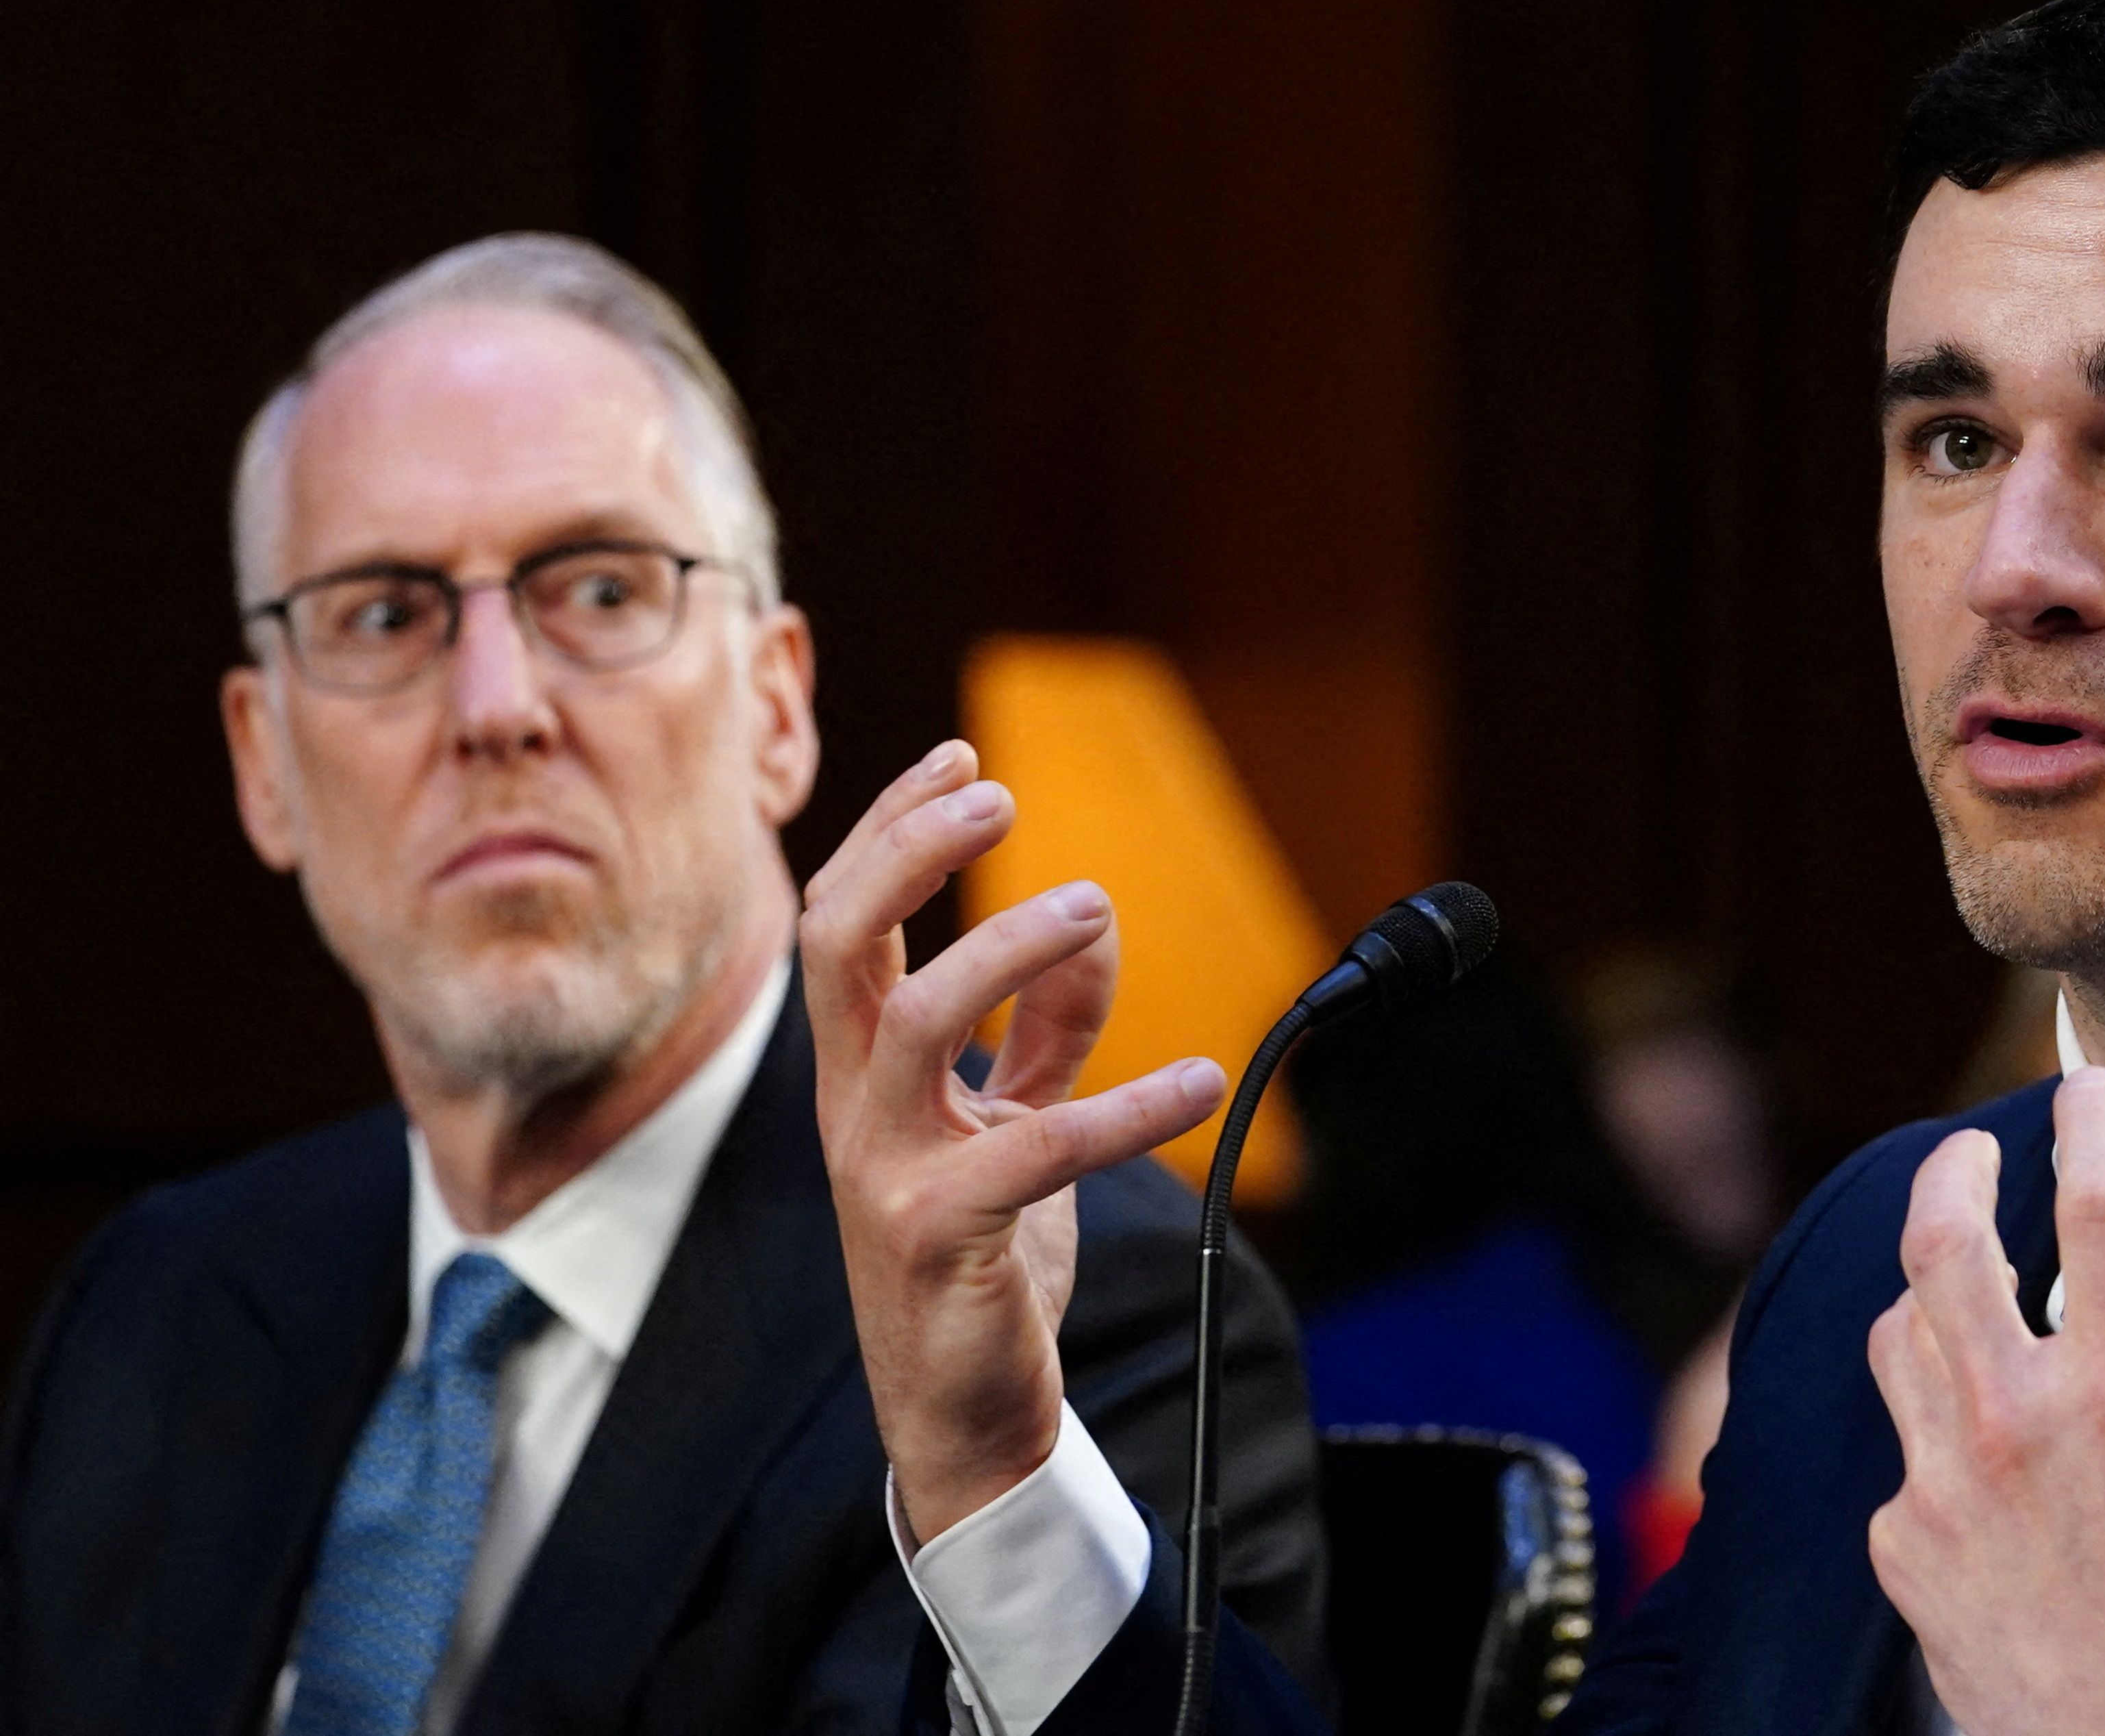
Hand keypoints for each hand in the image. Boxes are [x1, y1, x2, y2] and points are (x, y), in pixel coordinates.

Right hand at [804, 740, 1225, 1543]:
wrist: (965, 1413)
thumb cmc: (982, 1253)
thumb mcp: (1010, 1117)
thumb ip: (1044, 1025)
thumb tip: (1092, 919)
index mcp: (857, 1071)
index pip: (841, 916)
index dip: (892, 826)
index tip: (963, 756)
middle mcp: (851, 1108)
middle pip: (837, 938)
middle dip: (909, 848)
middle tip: (999, 791)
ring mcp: (884, 1171)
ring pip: (913, 1015)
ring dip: (1004, 943)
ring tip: (1091, 902)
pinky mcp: (942, 1236)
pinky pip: (1035, 1147)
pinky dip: (1127, 1107)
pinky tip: (1201, 1082)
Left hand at [1866, 1067, 2104, 1735]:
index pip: (2095, 1208)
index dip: (2088, 1124)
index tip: (2084, 1087)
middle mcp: (2011, 1420)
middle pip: (1940, 1241)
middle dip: (1953, 1170)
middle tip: (1975, 1148)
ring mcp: (1940, 1477)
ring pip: (1900, 1331)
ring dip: (1931, 1289)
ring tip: (1969, 1279)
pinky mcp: (1902, 1536)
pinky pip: (1902, 1437)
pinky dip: (1937, 1412)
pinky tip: (1980, 1432)